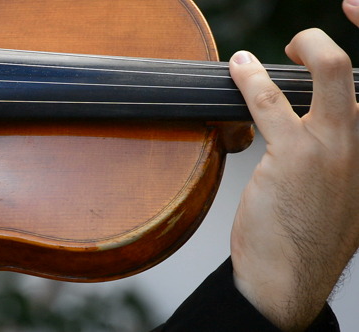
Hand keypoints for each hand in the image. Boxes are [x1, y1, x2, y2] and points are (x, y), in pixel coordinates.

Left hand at [228, 1, 358, 330]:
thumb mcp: (340, 193)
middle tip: (300, 43)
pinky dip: (251, 78)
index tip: (343, 28)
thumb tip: (317, 126)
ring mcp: (337, 147)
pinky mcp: (296, 156)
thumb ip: (338, 155)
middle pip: (357, 70)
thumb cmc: (307, 237)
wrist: (289, 280)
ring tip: (256, 59)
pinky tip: (238, 69)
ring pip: (327, 71)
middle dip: (324, 43)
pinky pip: (270, 101)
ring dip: (299, 50)